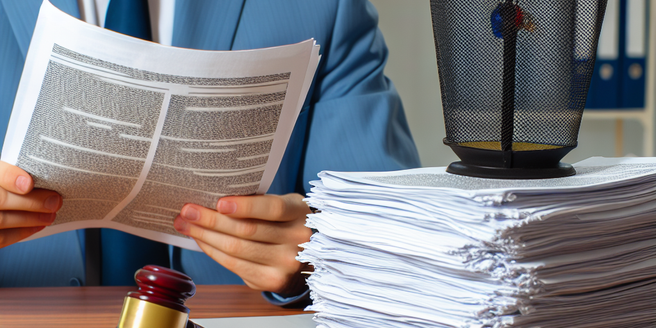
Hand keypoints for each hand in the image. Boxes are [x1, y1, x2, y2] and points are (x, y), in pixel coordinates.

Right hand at [0, 161, 61, 247]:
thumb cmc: (3, 188)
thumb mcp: (3, 176)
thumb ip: (14, 175)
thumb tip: (39, 181)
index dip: (10, 177)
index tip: (29, 183)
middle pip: (1, 199)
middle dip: (31, 202)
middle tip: (54, 202)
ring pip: (2, 220)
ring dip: (31, 219)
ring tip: (51, 215)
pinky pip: (1, 238)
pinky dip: (21, 232)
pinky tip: (38, 226)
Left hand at [173, 193, 312, 295]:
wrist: (306, 255)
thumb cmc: (286, 222)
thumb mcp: (283, 205)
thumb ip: (258, 202)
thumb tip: (212, 198)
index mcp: (300, 212)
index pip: (272, 208)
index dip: (245, 206)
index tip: (219, 202)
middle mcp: (298, 239)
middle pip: (247, 230)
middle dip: (211, 220)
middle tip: (187, 210)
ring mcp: (286, 263)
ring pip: (236, 249)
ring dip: (205, 236)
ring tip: (185, 224)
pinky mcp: (272, 280)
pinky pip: (234, 265)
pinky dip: (213, 251)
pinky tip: (201, 240)